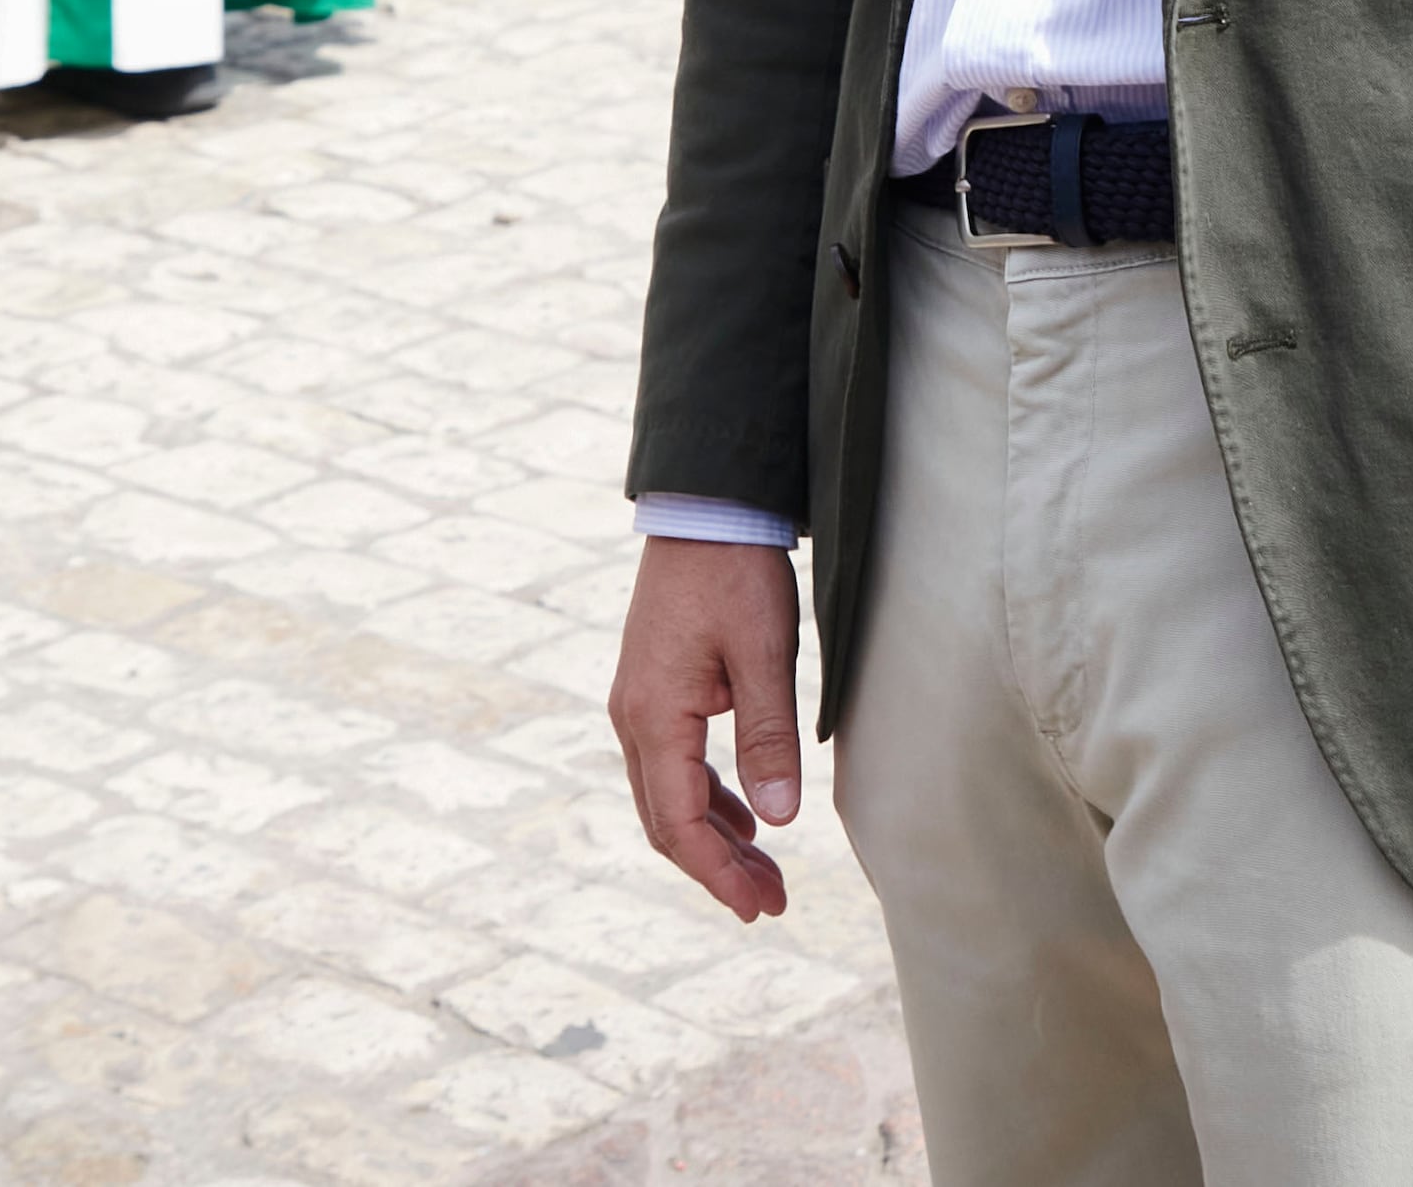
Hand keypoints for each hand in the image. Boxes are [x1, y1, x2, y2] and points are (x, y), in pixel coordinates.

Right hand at [607, 536, 803, 921]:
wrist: (703, 508)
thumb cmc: (736, 573)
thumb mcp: (765, 654)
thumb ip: (768, 738)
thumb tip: (779, 821)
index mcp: (654, 717)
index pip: (678, 823)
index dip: (717, 873)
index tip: (758, 906)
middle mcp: (633, 718)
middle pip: (667, 820)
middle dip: (717, 868)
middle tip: (771, 904)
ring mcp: (639, 703)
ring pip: (669, 796)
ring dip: (715, 838)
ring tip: (765, 874)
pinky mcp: (654, 688)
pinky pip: (674, 764)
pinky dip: (708, 799)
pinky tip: (746, 817)